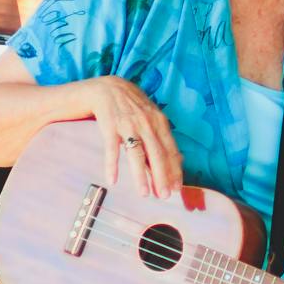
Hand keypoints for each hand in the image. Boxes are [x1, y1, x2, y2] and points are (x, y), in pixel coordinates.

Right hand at [84, 77, 179, 196]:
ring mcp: (128, 124)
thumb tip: (177, 160)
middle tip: (165, 196)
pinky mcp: (109, 126)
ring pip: (137, 154)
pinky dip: (112, 165)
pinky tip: (113, 180)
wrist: (105, 87)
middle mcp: (146, 123)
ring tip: (144, 194)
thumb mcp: (150, 116)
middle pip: (157, 154)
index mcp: (159, 122)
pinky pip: (112, 149)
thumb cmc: (131, 105)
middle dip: (162, 177)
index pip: (170, 150)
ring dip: (141, 176)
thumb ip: (161, 137)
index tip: (177, 188)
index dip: (174, 170)